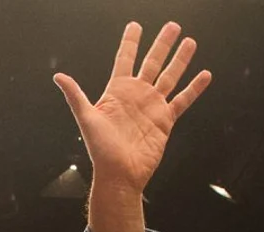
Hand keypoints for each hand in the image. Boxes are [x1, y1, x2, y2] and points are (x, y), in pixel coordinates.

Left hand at [55, 21, 211, 231]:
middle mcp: (137, 95)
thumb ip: (75, 95)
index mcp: (117, 91)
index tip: (136, 25)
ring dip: (180, 60)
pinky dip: (194, 88)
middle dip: (162, 44)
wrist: (120, 174)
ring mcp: (152, 106)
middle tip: (172, 25)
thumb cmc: (101, 150)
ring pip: (170, 76)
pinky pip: (182, 100)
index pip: (124, 59)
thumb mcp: (87, 118)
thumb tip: (58, 76)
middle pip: (152, 62)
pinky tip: (204, 75)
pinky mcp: (165, 120)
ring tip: (190, 42)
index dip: (130, 42)